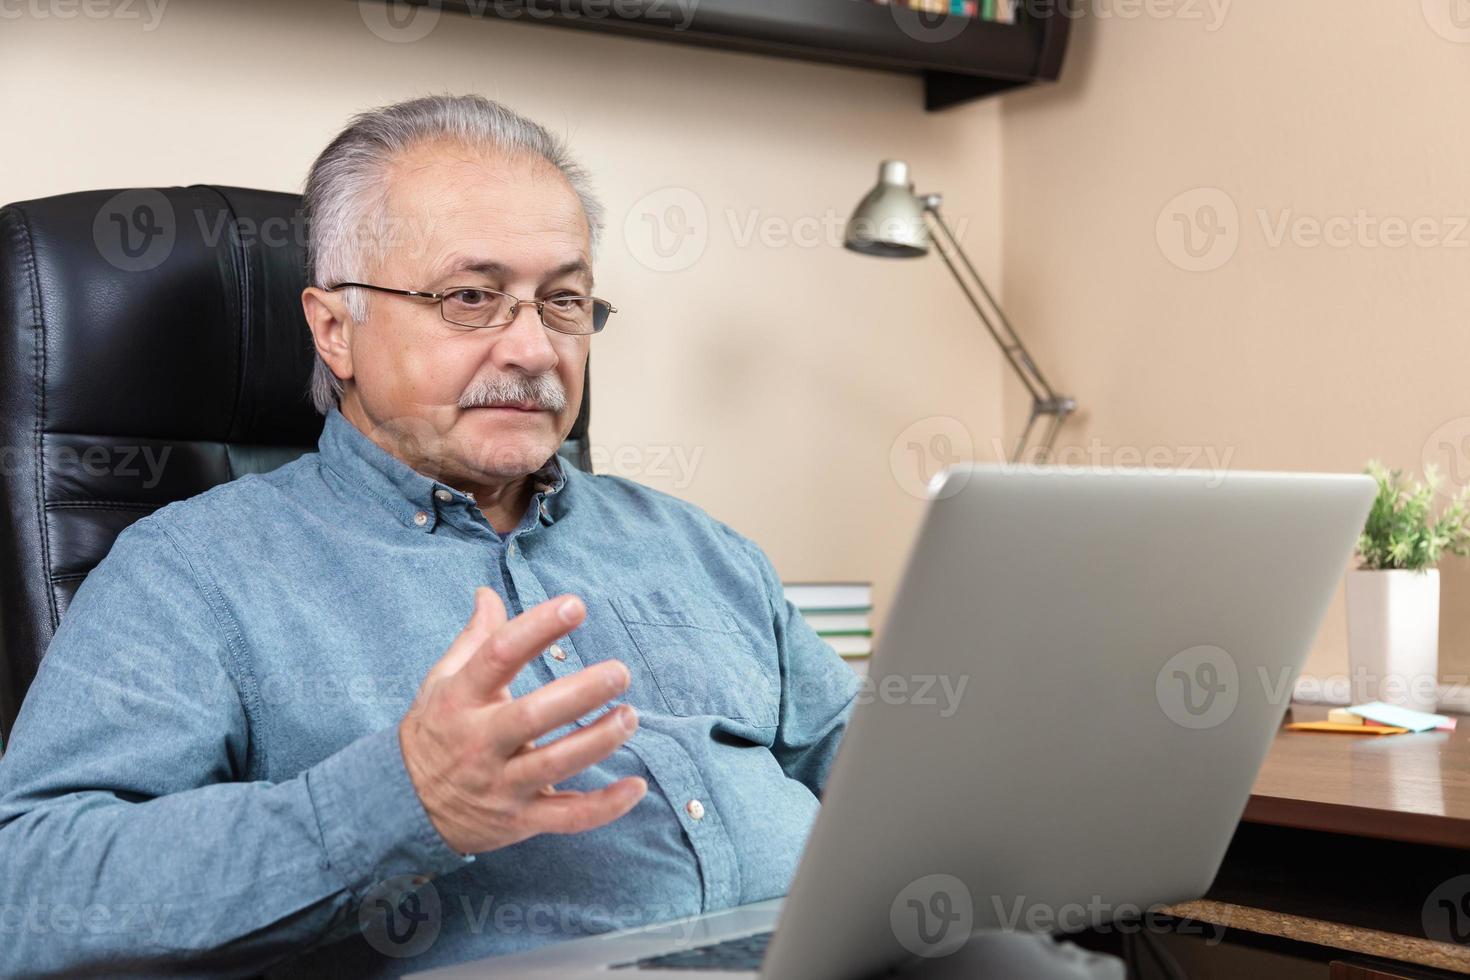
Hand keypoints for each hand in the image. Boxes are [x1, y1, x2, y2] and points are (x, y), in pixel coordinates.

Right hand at [399, 587, 646, 855]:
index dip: (537, 627)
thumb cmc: (435, 731)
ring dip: (598, 741)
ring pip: (555, 765)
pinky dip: (605, 807)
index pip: (498, 656)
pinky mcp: (520, 820)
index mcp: (461, 699)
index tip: (575, 605)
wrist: (404, 806)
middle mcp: (480, 742)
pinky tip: (636, 787)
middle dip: (580, 693)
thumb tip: (487, 592)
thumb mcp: (442, 682)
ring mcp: (501, 784)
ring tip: (629, 716)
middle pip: (532, 716)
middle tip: (619, 672)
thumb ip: (474, 639)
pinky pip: (568, 818)